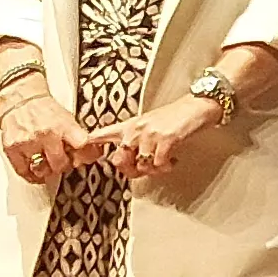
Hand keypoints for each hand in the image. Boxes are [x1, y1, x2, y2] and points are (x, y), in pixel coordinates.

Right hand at [0, 79, 82, 184]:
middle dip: (64, 164)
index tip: (84, 157)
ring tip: (49, 164)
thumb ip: (77, 137)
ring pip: (42, 170)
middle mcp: (45, 134)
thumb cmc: (46, 110)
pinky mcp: (12, 149)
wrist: (22, 100)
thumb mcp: (68, 119)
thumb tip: (92, 153)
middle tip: (63, 161)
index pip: (81, 145)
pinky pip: (23, 171)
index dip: (85, 154)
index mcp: (63, 125)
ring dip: (47, 170)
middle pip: (61, 164)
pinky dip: (31, 175)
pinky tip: (35, 171)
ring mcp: (27, 143)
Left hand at [90, 89, 226, 184]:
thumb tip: (131, 160)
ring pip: (140, 166)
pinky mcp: (165, 140)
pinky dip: (167, 167)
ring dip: (154, 170)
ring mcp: (149, 135)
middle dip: (131, 170)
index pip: (102, 135)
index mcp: (130, 125)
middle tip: (145, 169)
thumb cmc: (177, 116)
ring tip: (164, 163)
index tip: (79, 156)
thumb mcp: (151, 124)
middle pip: (119, 160)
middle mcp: (136, 130)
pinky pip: (158, 165)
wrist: (198, 106)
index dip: (89, 146)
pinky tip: (173, 160)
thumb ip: (137, 139)